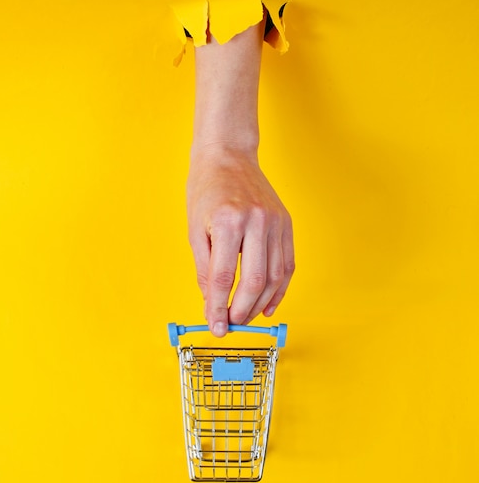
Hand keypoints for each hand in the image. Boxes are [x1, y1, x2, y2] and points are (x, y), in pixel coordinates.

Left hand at [187, 145, 293, 336]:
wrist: (228, 156)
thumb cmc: (206, 189)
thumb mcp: (195, 229)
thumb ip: (204, 269)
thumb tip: (211, 303)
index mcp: (228, 222)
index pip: (223, 278)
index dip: (218, 308)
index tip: (215, 326)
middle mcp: (256, 222)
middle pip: (254, 282)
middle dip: (241, 311)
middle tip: (230, 325)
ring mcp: (275, 222)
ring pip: (274, 277)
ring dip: (260, 304)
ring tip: (246, 318)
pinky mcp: (286, 224)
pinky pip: (287, 265)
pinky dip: (279, 289)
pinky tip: (268, 305)